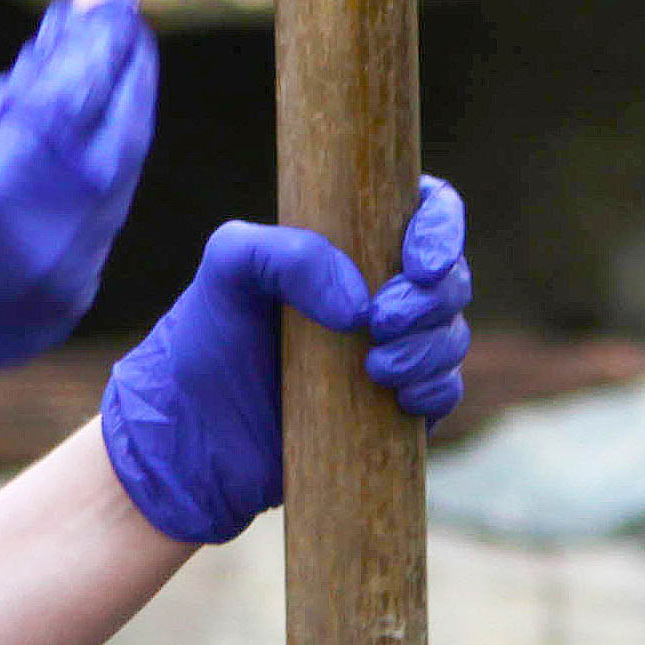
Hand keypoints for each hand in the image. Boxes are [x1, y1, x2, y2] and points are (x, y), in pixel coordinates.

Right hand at [0, 0, 156, 422]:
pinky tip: (102, 140)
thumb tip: (81, 29)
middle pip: (115, 138)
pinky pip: (103, 224)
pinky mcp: (69, 303)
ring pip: (118, 183)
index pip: (74, 95)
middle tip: (130, 30)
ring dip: (125, 123)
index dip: (103, 43)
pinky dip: (107, 178)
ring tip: (120, 73)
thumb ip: (24, 90)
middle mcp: (40, 236)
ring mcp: (62, 279)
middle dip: (129, 78)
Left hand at [98, 175, 471, 545]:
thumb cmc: (206, 336)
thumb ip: (288, 254)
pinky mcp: (395, 407)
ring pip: (452, 336)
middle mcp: (380, 290)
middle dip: (432, 301)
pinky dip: (435, 389)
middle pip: (451, 278)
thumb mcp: (228, 266)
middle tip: (382, 322)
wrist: (193, 434)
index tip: (419, 265)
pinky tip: (399, 398)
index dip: (441, 228)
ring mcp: (392, 348)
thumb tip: (362, 306)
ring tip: (375, 368)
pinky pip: (445, 390)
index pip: (425, 209)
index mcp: (351, 242)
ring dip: (430, 349)